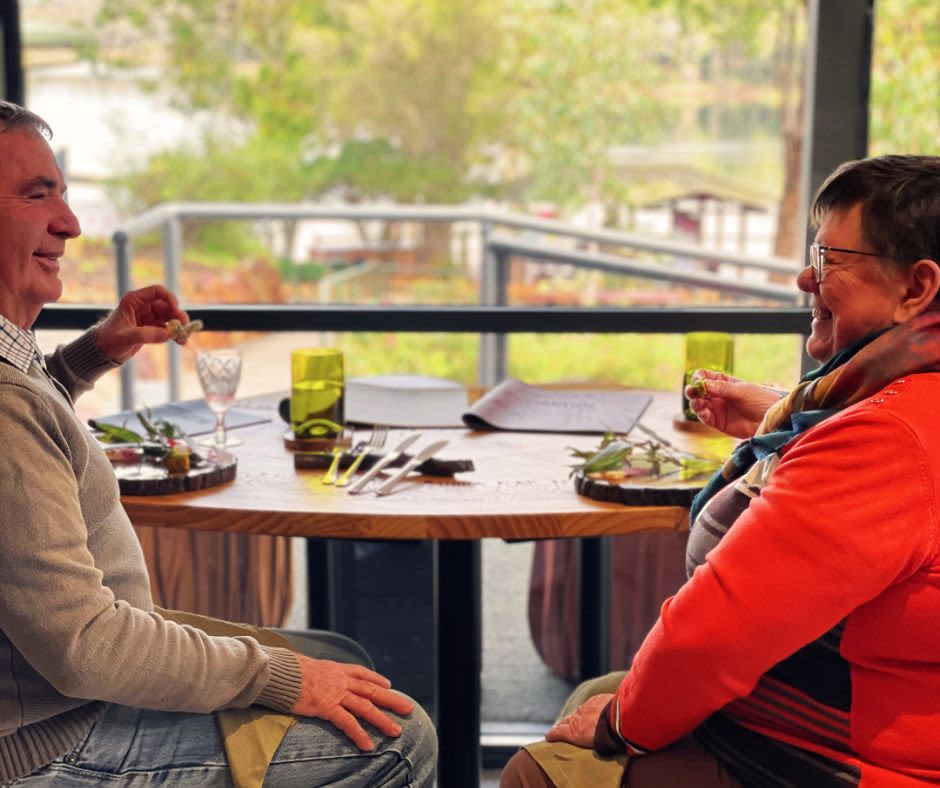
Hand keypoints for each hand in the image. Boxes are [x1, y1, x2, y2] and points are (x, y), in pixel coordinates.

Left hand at [93, 285, 189, 363]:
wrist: (102, 352)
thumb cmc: (109, 340)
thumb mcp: (126, 337)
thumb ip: (147, 335)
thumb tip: (168, 334)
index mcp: (134, 300)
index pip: (157, 292)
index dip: (169, 298)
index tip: (176, 310)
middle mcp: (144, 306)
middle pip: (168, 306)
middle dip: (178, 316)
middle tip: (185, 327)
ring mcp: (149, 317)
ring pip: (170, 318)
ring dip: (179, 327)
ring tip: (184, 339)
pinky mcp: (152, 328)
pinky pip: (168, 329)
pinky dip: (175, 334)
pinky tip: (181, 342)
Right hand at [291, 655, 413, 750]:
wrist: (281, 671)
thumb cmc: (289, 669)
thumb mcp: (306, 664)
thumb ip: (315, 670)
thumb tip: (308, 669)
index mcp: (336, 669)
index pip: (362, 673)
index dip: (377, 679)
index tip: (388, 685)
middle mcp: (341, 680)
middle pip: (372, 690)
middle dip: (391, 700)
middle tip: (408, 708)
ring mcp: (336, 693)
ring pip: (366, 707)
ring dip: (382, 720)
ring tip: (396, 731)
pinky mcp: (327, 707)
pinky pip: (347, 722)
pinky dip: (359, 734)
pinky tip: (368, 744)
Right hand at [545, 693, 611, 748]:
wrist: (621, 718)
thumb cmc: (611, 737)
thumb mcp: (597, 747)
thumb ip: (590, 742)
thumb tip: (593, 743)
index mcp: (576, 732)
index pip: (559, 732)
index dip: (553, 734)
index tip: (548, 737)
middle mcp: (577, 717)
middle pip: (566, 720)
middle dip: (564, 724)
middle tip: (561, 728)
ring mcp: (586, 707)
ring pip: (581, 712)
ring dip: (583, 717)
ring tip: (589, 721)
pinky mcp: (596, 699)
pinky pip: (593, 704)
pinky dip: (595, 709)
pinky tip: (602, 712)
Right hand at [685, 369, 782, 438]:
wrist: (772, 419)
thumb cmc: (761, 400)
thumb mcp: (742, 391)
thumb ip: (722, 388)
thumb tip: (703, 384)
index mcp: (724, 384)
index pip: (705, 377)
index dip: (698, 378)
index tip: (697, 381)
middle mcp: (718, 396)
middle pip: (698, 392)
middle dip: (692, 391)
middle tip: (691, 392)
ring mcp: (718, 409)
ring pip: (699, 405)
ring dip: (695, 403)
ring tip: (699, 403)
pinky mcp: (719, 423)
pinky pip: (706, 419)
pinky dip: (702, 415)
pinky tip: (705, 413)